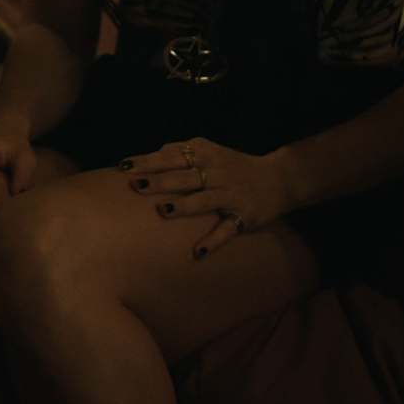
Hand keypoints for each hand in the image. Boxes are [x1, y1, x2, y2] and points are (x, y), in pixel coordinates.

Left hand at [122, 137, 292, 259]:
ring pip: (204, 200)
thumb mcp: (209, 152)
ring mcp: (231, 194)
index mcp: (205, 154)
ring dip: (184, 206)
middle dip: (161, 181)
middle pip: (185, 177)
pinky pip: (227, 230)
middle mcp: (218, 172)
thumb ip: (180, 153)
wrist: (278, 178)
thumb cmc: (232, 166)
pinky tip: (198, 252)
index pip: (172, 156)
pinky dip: (213, 241)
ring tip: (163, 211)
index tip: (125, 167)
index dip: (149, 161)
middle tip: (137, 186)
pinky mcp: (244, 216)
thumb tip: (151, 156)